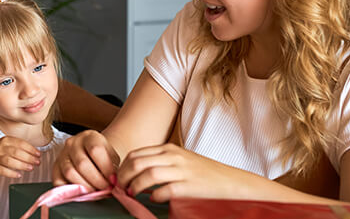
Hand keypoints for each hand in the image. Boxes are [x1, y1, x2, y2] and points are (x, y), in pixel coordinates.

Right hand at [0, 136, 40, 178]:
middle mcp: (0, 148)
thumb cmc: (0, 152)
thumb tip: (36, 153)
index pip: (21, 143)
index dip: (31, 149)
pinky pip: (3, 171)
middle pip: (16, 152)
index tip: (38, 154)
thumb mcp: (8, 144)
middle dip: (29, 158)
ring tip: (31, 168)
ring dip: (22, 165)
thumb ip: (20, 147)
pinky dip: (12, 173)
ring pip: (10, 161)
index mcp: (6, 140)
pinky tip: (19, 175)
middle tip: (37, 162)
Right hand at [52, 130, 119, 190]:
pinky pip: (59, 182)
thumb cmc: (103, 158)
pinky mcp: (55, 168)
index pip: (95, 150)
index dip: (106, 168)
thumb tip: (111, 182)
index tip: (113, 179)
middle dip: (96, 181)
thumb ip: (112, 168)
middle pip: (82, 164)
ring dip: (85, 186)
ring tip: (95, 190)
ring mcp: (62, 155)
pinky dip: (71, 190)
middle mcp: (73, 143)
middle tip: (105, 188)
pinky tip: (82, 191)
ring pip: (70, 173)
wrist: (91, 156)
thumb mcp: (111, 157)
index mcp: (89, 136)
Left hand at [118, 143, 262, 201]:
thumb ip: (159, 162)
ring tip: (132, 195)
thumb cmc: (203, 174)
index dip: (122, 168)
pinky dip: (155, 196)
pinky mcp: (189, 187)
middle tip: (121, 189)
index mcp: (169, 149)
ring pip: (148, 174)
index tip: (118, 179)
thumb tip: (134, 174)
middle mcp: (174, 157)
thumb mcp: (180, 161)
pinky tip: (153, 200)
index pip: (136, 154)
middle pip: (137, 163)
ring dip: (135, 186)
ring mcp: (182, 171)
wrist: (231, 182)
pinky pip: (164, 190)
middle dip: (124, 177)